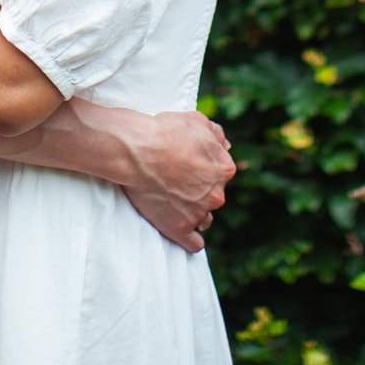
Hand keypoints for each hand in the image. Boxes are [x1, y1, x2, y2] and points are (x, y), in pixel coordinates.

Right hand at [119, 109, 233, 253]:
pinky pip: (194, 244)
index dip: (204, 170)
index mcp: (224, 169)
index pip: (221, 175)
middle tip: (177, 182)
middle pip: (213, 197)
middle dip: (199, 192)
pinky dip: (190, 240)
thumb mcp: (197, 121)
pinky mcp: (181, 228)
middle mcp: (216, 194)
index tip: (188, 166)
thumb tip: (225, 145)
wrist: (138, 151)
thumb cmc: (165, 132)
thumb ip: (216, 134)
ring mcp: (199, 213)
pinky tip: (182, 231)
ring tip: (175, 204)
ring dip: (195, 214)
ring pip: (204, 220)